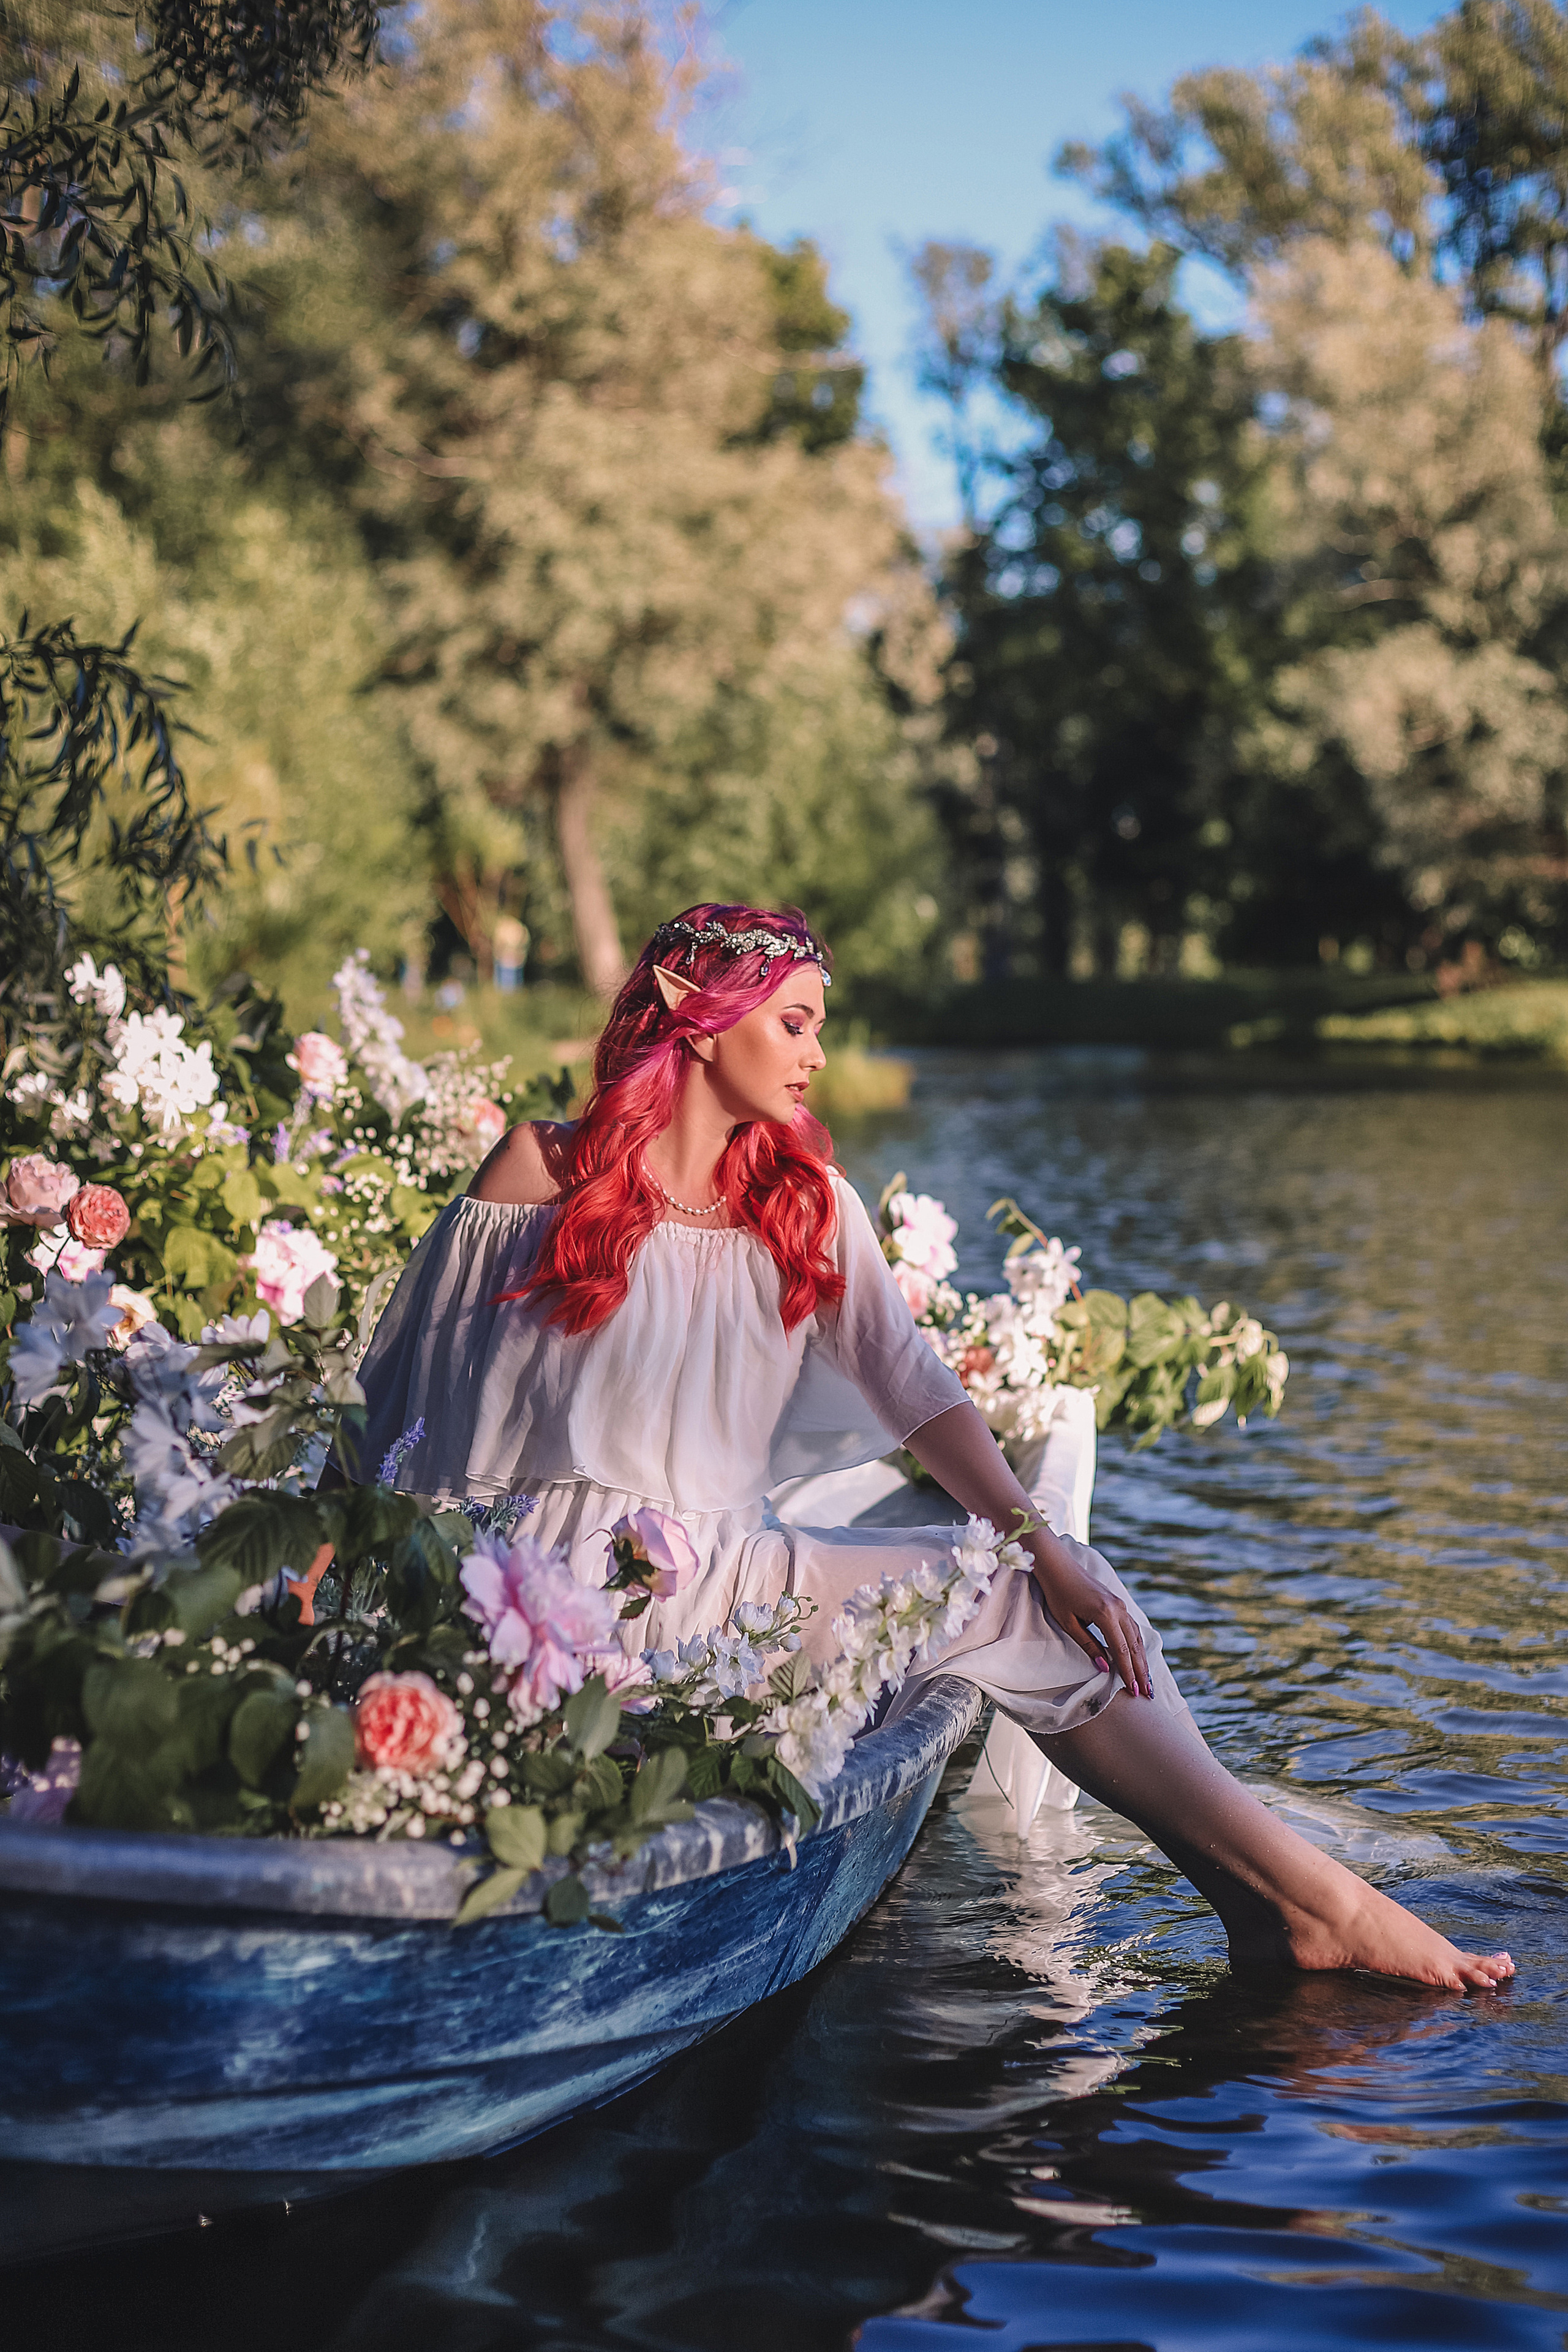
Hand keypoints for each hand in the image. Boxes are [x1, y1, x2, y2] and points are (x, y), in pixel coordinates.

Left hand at [1030, 1536, 1152, 1699]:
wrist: (1058, 1566)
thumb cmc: (1058, 1594)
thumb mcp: (1069, 1623)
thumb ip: (1088, 1645)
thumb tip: (1104, 1669)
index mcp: (1106, 1614)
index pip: (1121, 1650)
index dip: (1128, 1672)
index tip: (1134, 1691)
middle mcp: (1119, 1609)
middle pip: (1135, 1646)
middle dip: (1141, 1671)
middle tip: (1148, 1694)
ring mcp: (1121, 1605)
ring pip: (1137, 1637)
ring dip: (1142, 1660)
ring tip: (1147, 1681)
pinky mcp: (1118, 1603)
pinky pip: (1132, 1628)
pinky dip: (1138, 1646)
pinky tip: (1140, 1658)